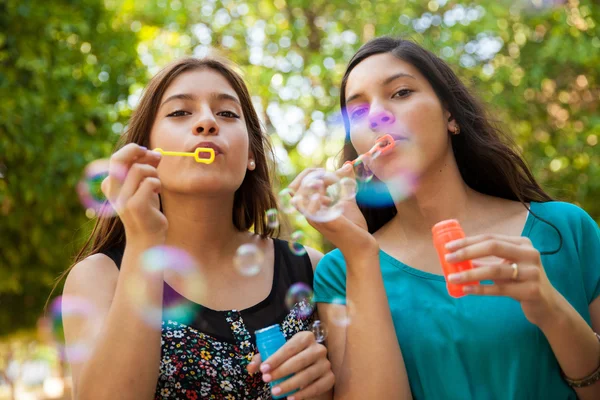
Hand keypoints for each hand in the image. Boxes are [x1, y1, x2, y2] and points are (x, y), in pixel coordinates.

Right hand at [101, 143, 166, 244]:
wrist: (148, 236)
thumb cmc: (147, 208)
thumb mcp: (144, 185)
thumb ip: (147, 168)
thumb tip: (156, 152)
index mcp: (110, 184)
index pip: (117, 158)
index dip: (134, 150)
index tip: (148, 152)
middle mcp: (112, 191)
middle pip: (119, 159)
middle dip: (139, 152)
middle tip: (156, 156)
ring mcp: (122, 199)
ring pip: (139, 169)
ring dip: (153, 172)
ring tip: (156, 184)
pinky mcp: (134, 206)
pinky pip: (149, 182)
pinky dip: (157, 184)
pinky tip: (157, 192)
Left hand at [247, 331, 333, 398]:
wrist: (312, 369)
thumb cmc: (291, 359)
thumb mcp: (277, 356)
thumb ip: (262, 359)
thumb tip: (250, 368)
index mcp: (305, 337)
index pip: (290, 347)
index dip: (276, 358)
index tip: (263, 369)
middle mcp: (318, 348)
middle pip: (299, 361)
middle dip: (281, 372)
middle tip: (266, 381)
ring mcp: (325, 363)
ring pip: (307, 375)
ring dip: (289, 385)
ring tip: (275, 392)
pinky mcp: (329, 377)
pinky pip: (316, 387)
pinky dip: (302, 394)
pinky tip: (291, 398)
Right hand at [288, 165, 374, 253]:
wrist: (362, 246)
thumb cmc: (353, 226)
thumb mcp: (348, 200)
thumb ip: (346, 183)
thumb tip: (348, 164)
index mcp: (311, 207)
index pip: (297, 185)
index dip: (311, 173)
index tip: (331, 170)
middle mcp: (309, 213)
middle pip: (294, 189)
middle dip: (310, 175)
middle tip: (329, 174)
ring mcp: (316, 219)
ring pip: (299, 198)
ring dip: (313, 184)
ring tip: (331, 182)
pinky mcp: (326, 224)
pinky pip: (312, 211)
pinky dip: (317, 199)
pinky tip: (328, 197)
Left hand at [444, 234, 561, 327]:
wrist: (548, 306)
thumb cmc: (521, 282)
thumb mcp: (506, 268)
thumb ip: (487, 261)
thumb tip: (458, 258)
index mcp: (522, 243)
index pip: (490, 238)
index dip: (468, 241)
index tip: (449, 247)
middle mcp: (529, 253)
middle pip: (493, 247)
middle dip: (467, 252)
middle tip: (448, 259)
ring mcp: (532, 272)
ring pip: (495, 270)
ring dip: (470, 274)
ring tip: (452, 278)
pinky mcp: (531, 290)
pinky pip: (500, 289)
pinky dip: (480, 289)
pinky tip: (466, 290)